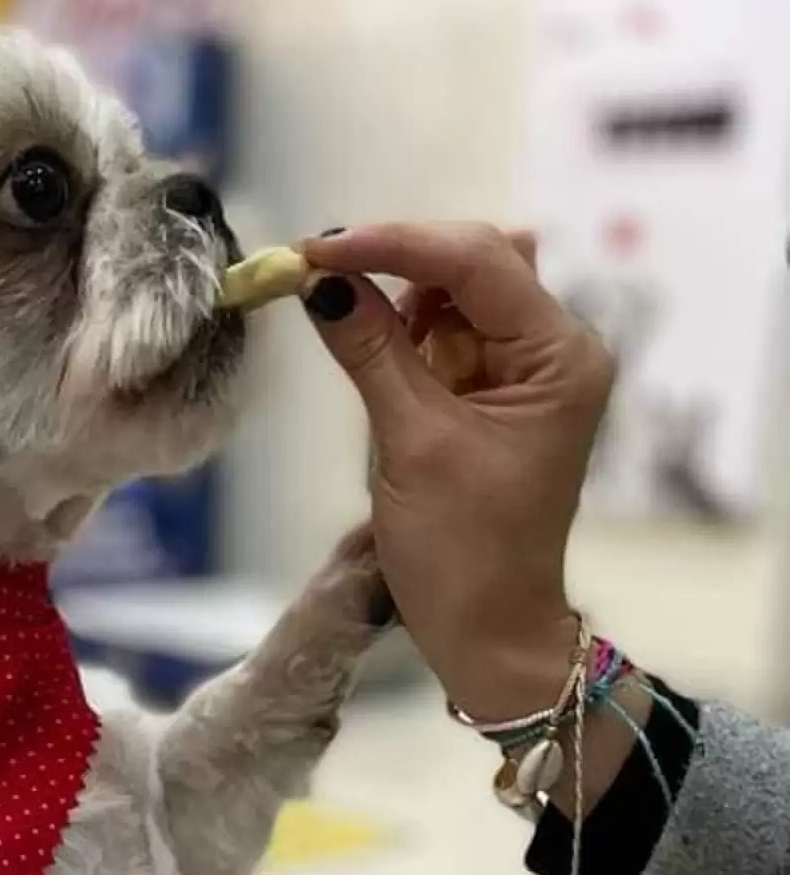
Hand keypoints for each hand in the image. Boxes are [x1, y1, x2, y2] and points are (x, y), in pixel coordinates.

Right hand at [299, 222, 614, 721]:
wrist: (486, 630)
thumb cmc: (461, 551)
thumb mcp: (411, 442)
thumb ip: (371, 351)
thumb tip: (319, 282)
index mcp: (560, 356)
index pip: (477, 261)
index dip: (393, 244)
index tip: (314, 250)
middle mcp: (555, 349)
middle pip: (475, 262)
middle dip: (396, 263)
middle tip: (315, 273)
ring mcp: (527, 370)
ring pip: (457, 294)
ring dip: (399, 301)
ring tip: (350, 331)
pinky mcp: (496, 394)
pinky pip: (448, 337)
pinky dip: (405, 335)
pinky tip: (375, 357)